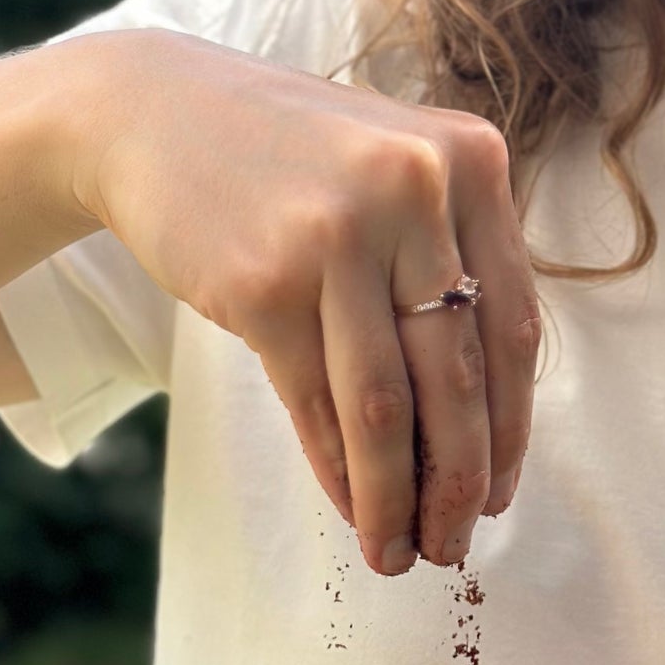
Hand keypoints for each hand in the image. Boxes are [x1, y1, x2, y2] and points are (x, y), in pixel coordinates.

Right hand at [62, 27, 538, 573]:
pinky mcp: (263, 281)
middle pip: (458, 376)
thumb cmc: (291, 158)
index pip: (514, 326)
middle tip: (456, 545)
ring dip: (395, 496)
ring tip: (400, 551)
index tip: (500, 492)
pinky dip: (336, 470)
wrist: (151, 113)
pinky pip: (315, 402)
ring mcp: (337, 235)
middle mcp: (416, 191)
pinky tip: (349, 509)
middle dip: (459, 480)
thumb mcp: (395, 171)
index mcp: (471, 160)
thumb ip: (450, 260)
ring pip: (386, 406)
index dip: (511, 427)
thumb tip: (486, 426)